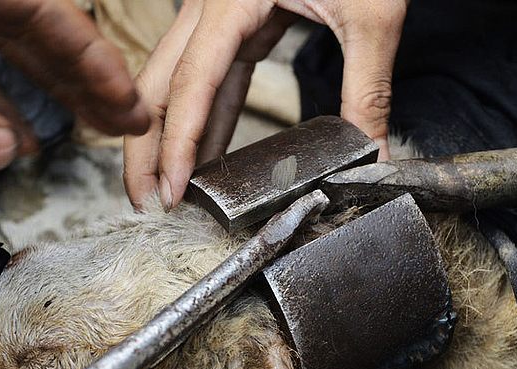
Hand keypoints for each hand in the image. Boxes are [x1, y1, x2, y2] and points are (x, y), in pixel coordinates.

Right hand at [124, 0, 407, 209]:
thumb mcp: (371, 16)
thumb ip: (367, 90)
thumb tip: (371, 154)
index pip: (193, 83)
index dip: (179, 142)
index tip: (172, 190)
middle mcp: (211, 7)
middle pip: (160, 84)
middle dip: (145, 146)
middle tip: (146, 202)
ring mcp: (219, 18)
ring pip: (175, 84)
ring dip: (167, 138)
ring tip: (165, 191)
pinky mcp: (237, 26)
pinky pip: (209, 81)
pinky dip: (203, 122)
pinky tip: (202, 159)